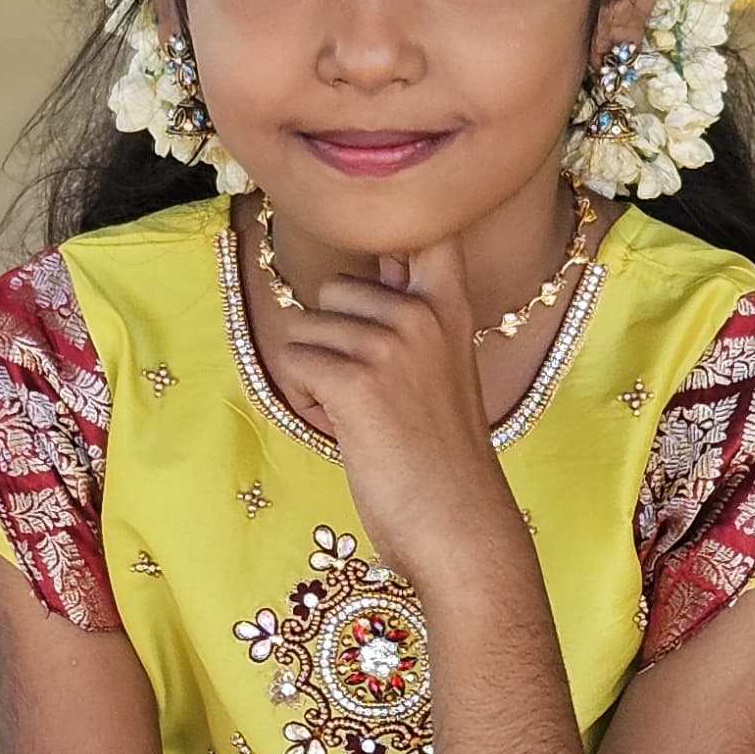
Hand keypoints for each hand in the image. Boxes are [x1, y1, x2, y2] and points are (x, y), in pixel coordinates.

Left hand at [263, 234, 516, 591]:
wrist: (461, 526)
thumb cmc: (444, 458)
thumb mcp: (442, 368)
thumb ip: (413, 316)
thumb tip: (375, 271)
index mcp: (449, 306)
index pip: (422, 227)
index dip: (390, 231)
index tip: (385, 256)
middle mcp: (420, 313)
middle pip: (333, 289)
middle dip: (334, 339)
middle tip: (372, 393)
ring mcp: (389, 345)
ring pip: (305, 329)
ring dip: (318, 374)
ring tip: (362, 416)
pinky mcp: (356, 382)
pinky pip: (294, 364)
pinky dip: (307, 400)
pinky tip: (345, 428)